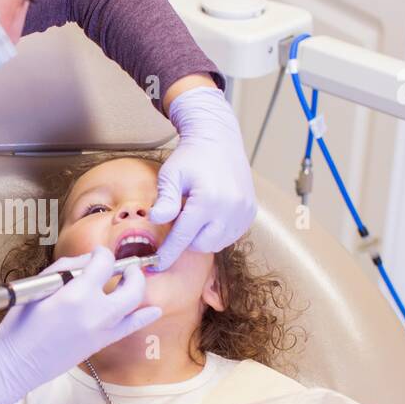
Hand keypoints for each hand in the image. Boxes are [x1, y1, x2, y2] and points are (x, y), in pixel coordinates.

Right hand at [0, 246, 161, 403]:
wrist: (17, 361)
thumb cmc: (21, 323)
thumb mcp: (39, 286)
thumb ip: (66, 269)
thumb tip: (88, 262)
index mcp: (76, 294)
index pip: (104, 263)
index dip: (102, 254)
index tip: (97, 254)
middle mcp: (96, 312)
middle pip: (131, 285)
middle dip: (132, 271)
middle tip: (124, 267)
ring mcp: (102, 330)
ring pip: (134, 305)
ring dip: (136, 289)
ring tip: (131, 282)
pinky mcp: (101, 343)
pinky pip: (130, 328)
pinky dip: (144, 317)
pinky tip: (154, 310)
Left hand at [149, 86, 256, 270]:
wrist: (219, 139)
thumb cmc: (190, 156)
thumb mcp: (171, 175)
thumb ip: (165, 200)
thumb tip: (156, 220)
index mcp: (207, 201)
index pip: (182, 238)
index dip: (167, 253)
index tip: (155, 264)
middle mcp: (230, 209)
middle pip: (200, 245)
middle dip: (185, 240)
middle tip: (178, 220)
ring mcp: (243, 212)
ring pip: (216, 243)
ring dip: (201, 237)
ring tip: (194, 215)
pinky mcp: (249, 212)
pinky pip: (230, 235)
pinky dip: (216, 232)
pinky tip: (209, 216)